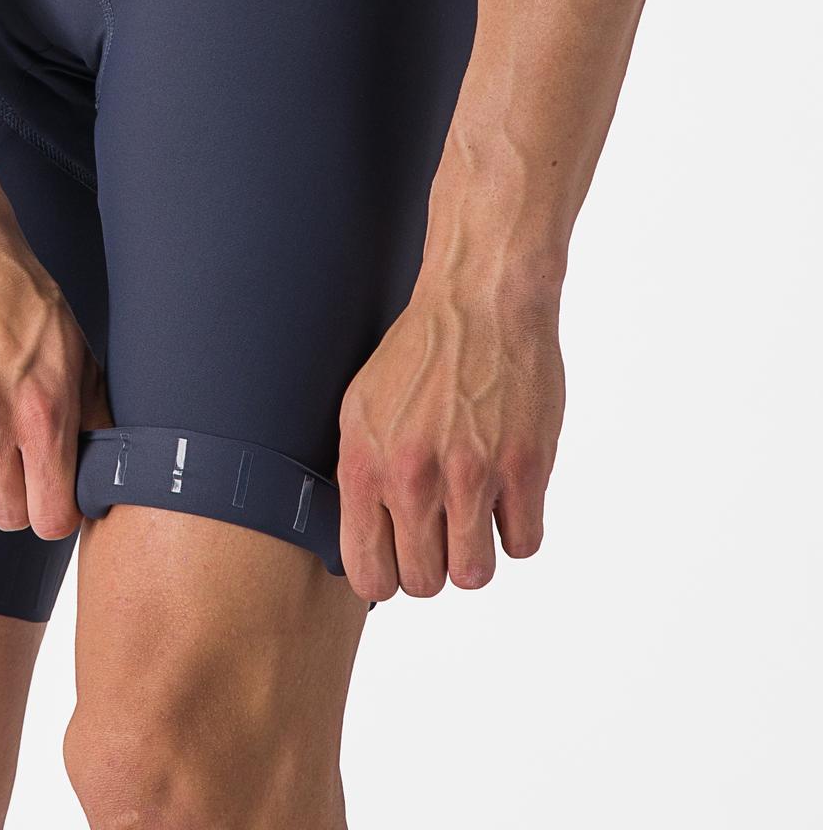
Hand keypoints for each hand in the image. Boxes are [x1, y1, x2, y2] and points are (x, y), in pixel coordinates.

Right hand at [0, 232, 109, 536]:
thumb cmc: (22, 303)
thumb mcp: (77, 352)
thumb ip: (92, 417)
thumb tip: (105, 473)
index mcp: (40, 411)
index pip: (49, 518)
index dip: (55, 514)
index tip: (54, 499)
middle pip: (6, 516)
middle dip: (19, 497)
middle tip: (20, 463)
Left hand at [337, 279, 563, 599]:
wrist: (480, 301)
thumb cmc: (419, 353)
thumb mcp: (359, 409)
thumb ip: (359, 478)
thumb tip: (362, 543)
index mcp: (366, 464)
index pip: (369, 573)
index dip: (389, 575)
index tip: (401, 558)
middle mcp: (413, 476)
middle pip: (425, 582)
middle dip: (435, 564)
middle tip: (443, 529)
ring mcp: (471, 474)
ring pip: (475, 574)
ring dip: (477, 553)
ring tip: (475, 515)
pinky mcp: (524, 466)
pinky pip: (523, 544)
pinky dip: (517, 528)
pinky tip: (507, 494)